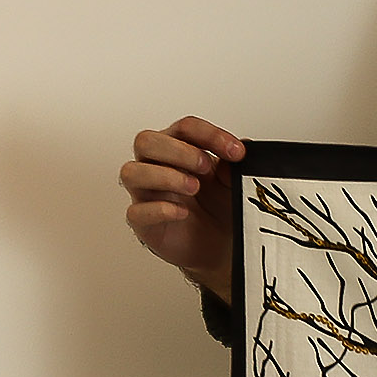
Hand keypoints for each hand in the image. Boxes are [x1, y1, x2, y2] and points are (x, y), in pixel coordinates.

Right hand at [121, 116, 244, 301]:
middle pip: (147, 141)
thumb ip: (233, 165)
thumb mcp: (231, 184)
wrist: (219, 248)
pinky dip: (159, 210)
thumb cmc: (218, 209)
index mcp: (177, 150)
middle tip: (205, 165)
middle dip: (178, 150)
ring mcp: (146, 194)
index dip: (209, 135)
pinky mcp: (144, 223)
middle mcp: (156, 167)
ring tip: (194, 187)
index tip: (236, 151)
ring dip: (164, 176)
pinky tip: (181, 212)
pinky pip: (137, 212)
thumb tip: (244, 146)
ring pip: (132, 172)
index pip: (184, 129)